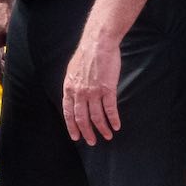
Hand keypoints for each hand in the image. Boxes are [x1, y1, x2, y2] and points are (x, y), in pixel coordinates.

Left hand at [61, 30, 122, 144]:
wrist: (98, 43)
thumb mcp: (72, 71)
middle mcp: (79, 92)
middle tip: (92, 141)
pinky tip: (116, 126)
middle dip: (87, 132)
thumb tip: (73, 95)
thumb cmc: (86, 55)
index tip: (76, 137)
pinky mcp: (107, 89)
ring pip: (97, 117)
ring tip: (107, 136)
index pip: (68, 113)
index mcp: (69, 88)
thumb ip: (73, 85)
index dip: (72, 126)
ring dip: (102, 129)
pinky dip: (113, 119)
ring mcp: (93, 92)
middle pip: (82, 118)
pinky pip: (110, 109)